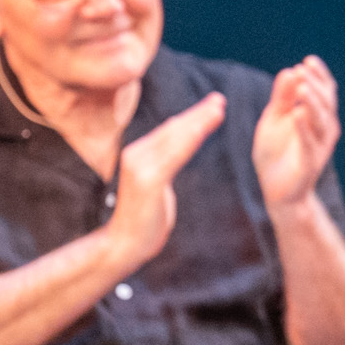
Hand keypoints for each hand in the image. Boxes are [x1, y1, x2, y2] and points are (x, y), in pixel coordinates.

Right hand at [106, 93, 226, 269]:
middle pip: (173, 130)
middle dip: (198, 114)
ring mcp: (140, 166)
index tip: (213, 104)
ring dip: (198, 122)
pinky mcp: (148, 180)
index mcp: (139, 154)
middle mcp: (136, 154)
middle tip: (220, 99)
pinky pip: (175, 156)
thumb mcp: (158, 183)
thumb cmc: (144, 217)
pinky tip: (205, 129)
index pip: (169, 131)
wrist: (124, 244)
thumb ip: (166, 161)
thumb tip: (180, 140)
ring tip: (218, 109)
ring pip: (175, 139)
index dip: (191, 117)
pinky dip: (191, 140)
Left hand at [254, 57, 341, 208]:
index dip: (319, 75)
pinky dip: (304, 129)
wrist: (277, 192)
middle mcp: (324, 130)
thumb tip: (290, 71)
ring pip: (321, 121)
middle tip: (303, 69)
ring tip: (303, 88)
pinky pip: (309, 144)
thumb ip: (281, 98)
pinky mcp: (310, 164)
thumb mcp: (274, 120)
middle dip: (316, 85)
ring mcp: (319, 147)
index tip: (307, 61)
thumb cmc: (277, 153)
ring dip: (313, 103)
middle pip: (325, 103)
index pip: (324, 92)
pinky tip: (297, 115)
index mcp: (317, 117)